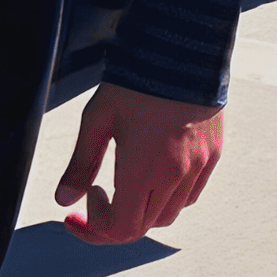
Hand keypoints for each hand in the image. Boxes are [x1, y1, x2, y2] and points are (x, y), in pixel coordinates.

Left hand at [55, 84, 224, 244]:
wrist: (184, 47)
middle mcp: (174, 176)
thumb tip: (64, 200)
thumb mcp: (98, 119)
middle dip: (113, 222)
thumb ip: (81, 164)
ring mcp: (198, 167)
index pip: (121, 229)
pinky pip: (191, 195)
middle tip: (93, 200)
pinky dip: (169, 198)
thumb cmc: (138, 79)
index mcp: (142, 170)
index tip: (78, 211)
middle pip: (143, 226)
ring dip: (142, 211)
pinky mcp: (212, 155)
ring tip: (124, 185)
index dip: (95, 229)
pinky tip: (154, 176)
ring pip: (169, 214)